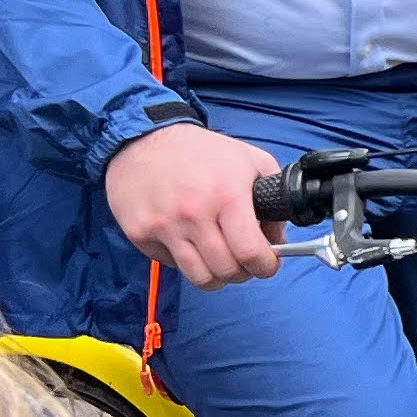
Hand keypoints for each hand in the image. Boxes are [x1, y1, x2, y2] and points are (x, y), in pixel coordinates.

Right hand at [107, 123, 285, 287]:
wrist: (143, 139)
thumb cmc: (200, 151)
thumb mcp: (251, 162)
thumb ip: (274, 201)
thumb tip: (276, 240)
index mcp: (226, 195)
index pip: (251, 253)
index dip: (265, 267)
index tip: (267, 264)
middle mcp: (193, 214)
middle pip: (226, 271)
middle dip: (243, 273)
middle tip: (243, 263)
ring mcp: (163, 226)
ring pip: (199, 277)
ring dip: (216, 277)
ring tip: (219, 262)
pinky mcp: (140, 233)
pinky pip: (171, 265)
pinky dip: (186, 262)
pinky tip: (190, 243)